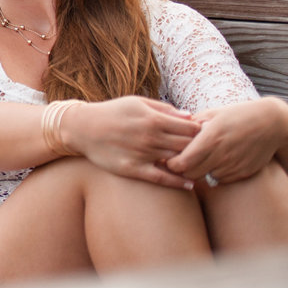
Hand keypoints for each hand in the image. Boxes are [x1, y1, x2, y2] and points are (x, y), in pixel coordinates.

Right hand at [66, 96, 201, 188]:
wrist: (82, 128)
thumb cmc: (112, 112)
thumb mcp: (137, 102)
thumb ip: (164, 109)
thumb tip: (190, 117)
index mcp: (153, 119)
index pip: (191, 129)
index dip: (201, 133)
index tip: (203, 136)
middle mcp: (150, 137)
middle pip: (187, 146)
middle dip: (199, 149)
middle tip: (205, 152)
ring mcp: (142, 154)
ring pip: (177, 162)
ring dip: (190, 164)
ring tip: (198, 166)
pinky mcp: (132, 169)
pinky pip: (161, 178)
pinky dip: (178, 182)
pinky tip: (189, 184)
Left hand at [166, 98, 287, 183]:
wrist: (271, 123)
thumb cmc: (237, 115)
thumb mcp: (212, 114)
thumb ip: (190, 125)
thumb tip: (169, 130)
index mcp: (210, 138)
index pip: (182, 162)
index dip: (172, 163)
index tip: (168, 158)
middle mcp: (221, 155)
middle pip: (190, 174)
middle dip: (182, 170)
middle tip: (179, 162)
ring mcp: (233, 165)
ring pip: (206, 178)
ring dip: (199, 172)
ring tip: (198, 160)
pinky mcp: (244, 173)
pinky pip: (221, 180)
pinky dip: (214, 174)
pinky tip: (215, 162)